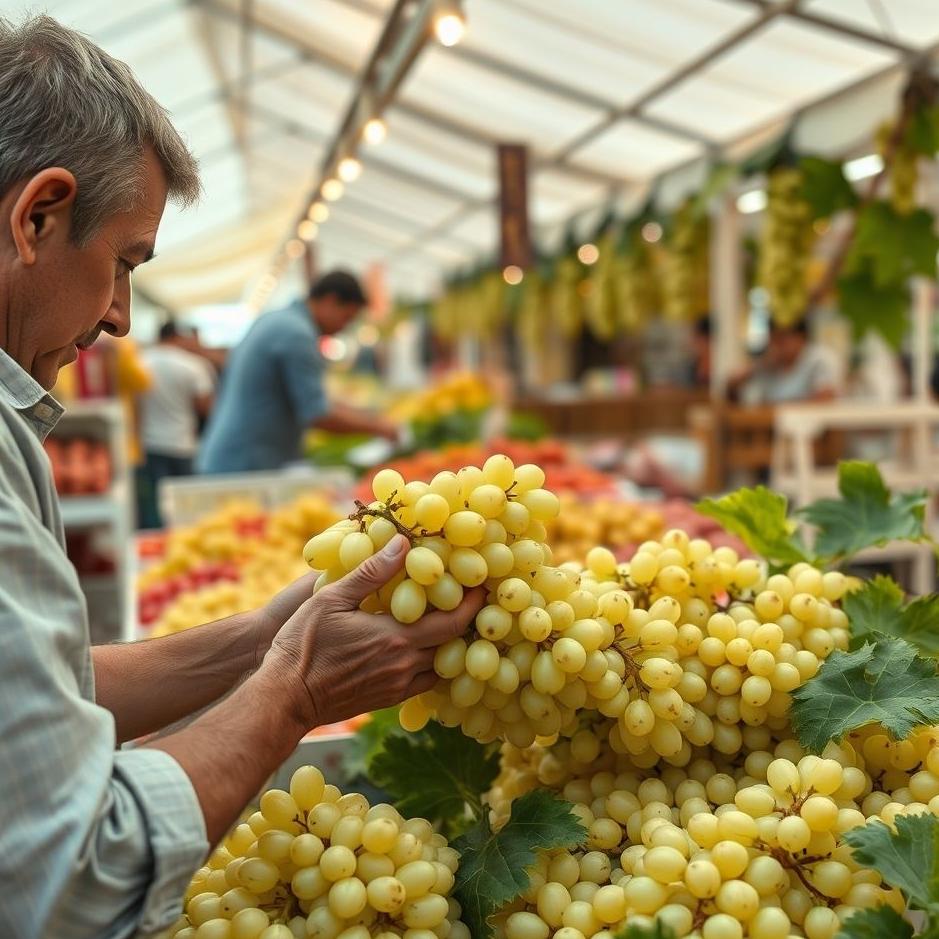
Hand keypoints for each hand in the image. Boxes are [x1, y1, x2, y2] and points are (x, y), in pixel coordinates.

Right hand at [262, 535, 484, 728]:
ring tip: (451, 624)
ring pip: (441, 668)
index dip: (472, 604)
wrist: (285, 697)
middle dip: (467, 622)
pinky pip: (423, 684)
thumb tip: (402, 543)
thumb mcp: (332, 598)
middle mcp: (404, 665)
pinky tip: (423, 651)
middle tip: (474, 600)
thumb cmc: (303, 643)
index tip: (482, 586)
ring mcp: (397, 686)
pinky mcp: (387, 700)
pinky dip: (432, 666)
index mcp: (396, 638)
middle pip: (453, 645)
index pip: (452, 622)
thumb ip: (371, 571)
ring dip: (451, 647)